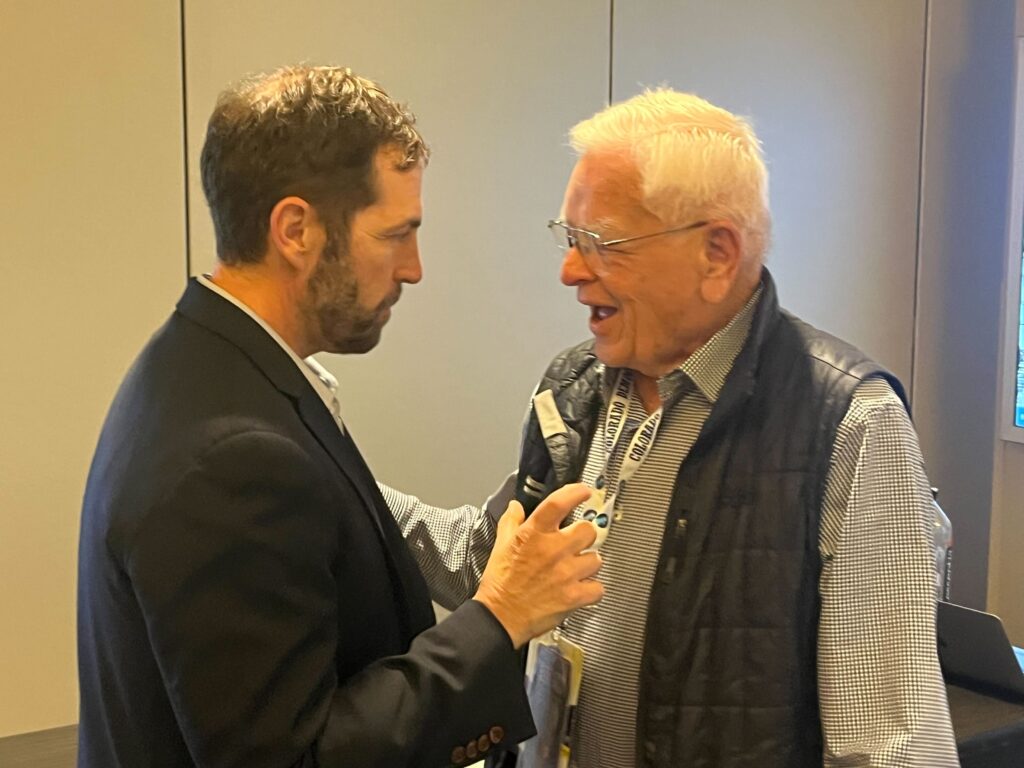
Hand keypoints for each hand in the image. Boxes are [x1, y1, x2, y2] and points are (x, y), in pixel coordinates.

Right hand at [473, 483, 603, 648]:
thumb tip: (515, 507)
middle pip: (588, 530)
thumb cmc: (500, 583)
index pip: (559, 503)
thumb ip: (511, 522)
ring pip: (596, 559)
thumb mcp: (501, 546)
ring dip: (588, 564)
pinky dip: (592, 589)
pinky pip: (598, 587)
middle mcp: (552, 550)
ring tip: (575, 570)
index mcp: (533, 535)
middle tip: (575, 545)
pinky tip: (580, 589)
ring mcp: (565, 574)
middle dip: (583, 537)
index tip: (584, 492)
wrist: (499, 617)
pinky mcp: (574, 596)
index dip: (576, 492)